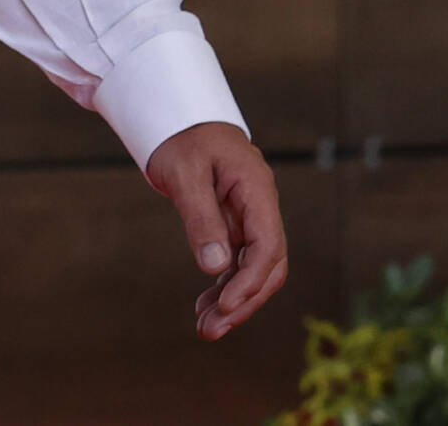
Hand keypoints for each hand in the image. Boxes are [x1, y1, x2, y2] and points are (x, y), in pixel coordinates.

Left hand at [144, 121, 287, 339]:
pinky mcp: (236, 224)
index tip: (227, 306)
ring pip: (254, 269)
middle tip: (211, 330)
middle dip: (244, 301)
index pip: (268, 245)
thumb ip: (201, 217)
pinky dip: (224, 285)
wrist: (179, 118)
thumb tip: (215, 265)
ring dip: (234, 300)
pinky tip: (205, 305)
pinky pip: (238, 262)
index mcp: (256, 189)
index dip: (251, 281)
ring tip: (205, 327)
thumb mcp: (184, 174)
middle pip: (268, 265)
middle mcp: (260, 206)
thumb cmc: (181, 138)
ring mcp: (250, 217)